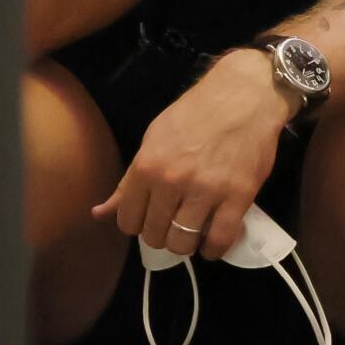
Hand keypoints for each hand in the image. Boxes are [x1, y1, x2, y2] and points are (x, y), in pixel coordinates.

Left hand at [92, 49, 297, 259]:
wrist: (245, 95)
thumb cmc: (197, 113)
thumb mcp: (154, 139)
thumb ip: (129, 181)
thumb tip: (99, 214)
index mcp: (147, 166)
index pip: (128, 221)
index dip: (138, 223)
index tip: (151, 217)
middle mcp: (173, 181)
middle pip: (155, 235)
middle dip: (161, 234)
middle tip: (174, 223)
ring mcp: (207, 190)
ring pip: (184, 242)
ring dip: (186, 243)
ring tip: (193, 231)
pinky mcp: (239, 196)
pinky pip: (220, 239)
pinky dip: (214, 249)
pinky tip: (213, 242)